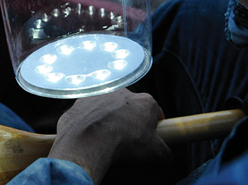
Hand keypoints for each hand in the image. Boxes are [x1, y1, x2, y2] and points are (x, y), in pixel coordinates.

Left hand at [48, 88, 171, 183]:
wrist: (88, 141)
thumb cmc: (124, 143)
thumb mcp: (155, 154)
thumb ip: (165, 152)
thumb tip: (166, 156)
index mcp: (144, 101)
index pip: (154, 112)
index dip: (154, 126)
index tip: (150, 137)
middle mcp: (123, 92)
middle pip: (131, 108)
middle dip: (130, 121)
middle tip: (127, 140)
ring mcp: (100, 95)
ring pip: (109, 107)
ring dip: (109, 119)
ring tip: (107, 138)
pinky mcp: (81, 101)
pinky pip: (90, 111)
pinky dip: (91, 120)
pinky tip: (91, 134)